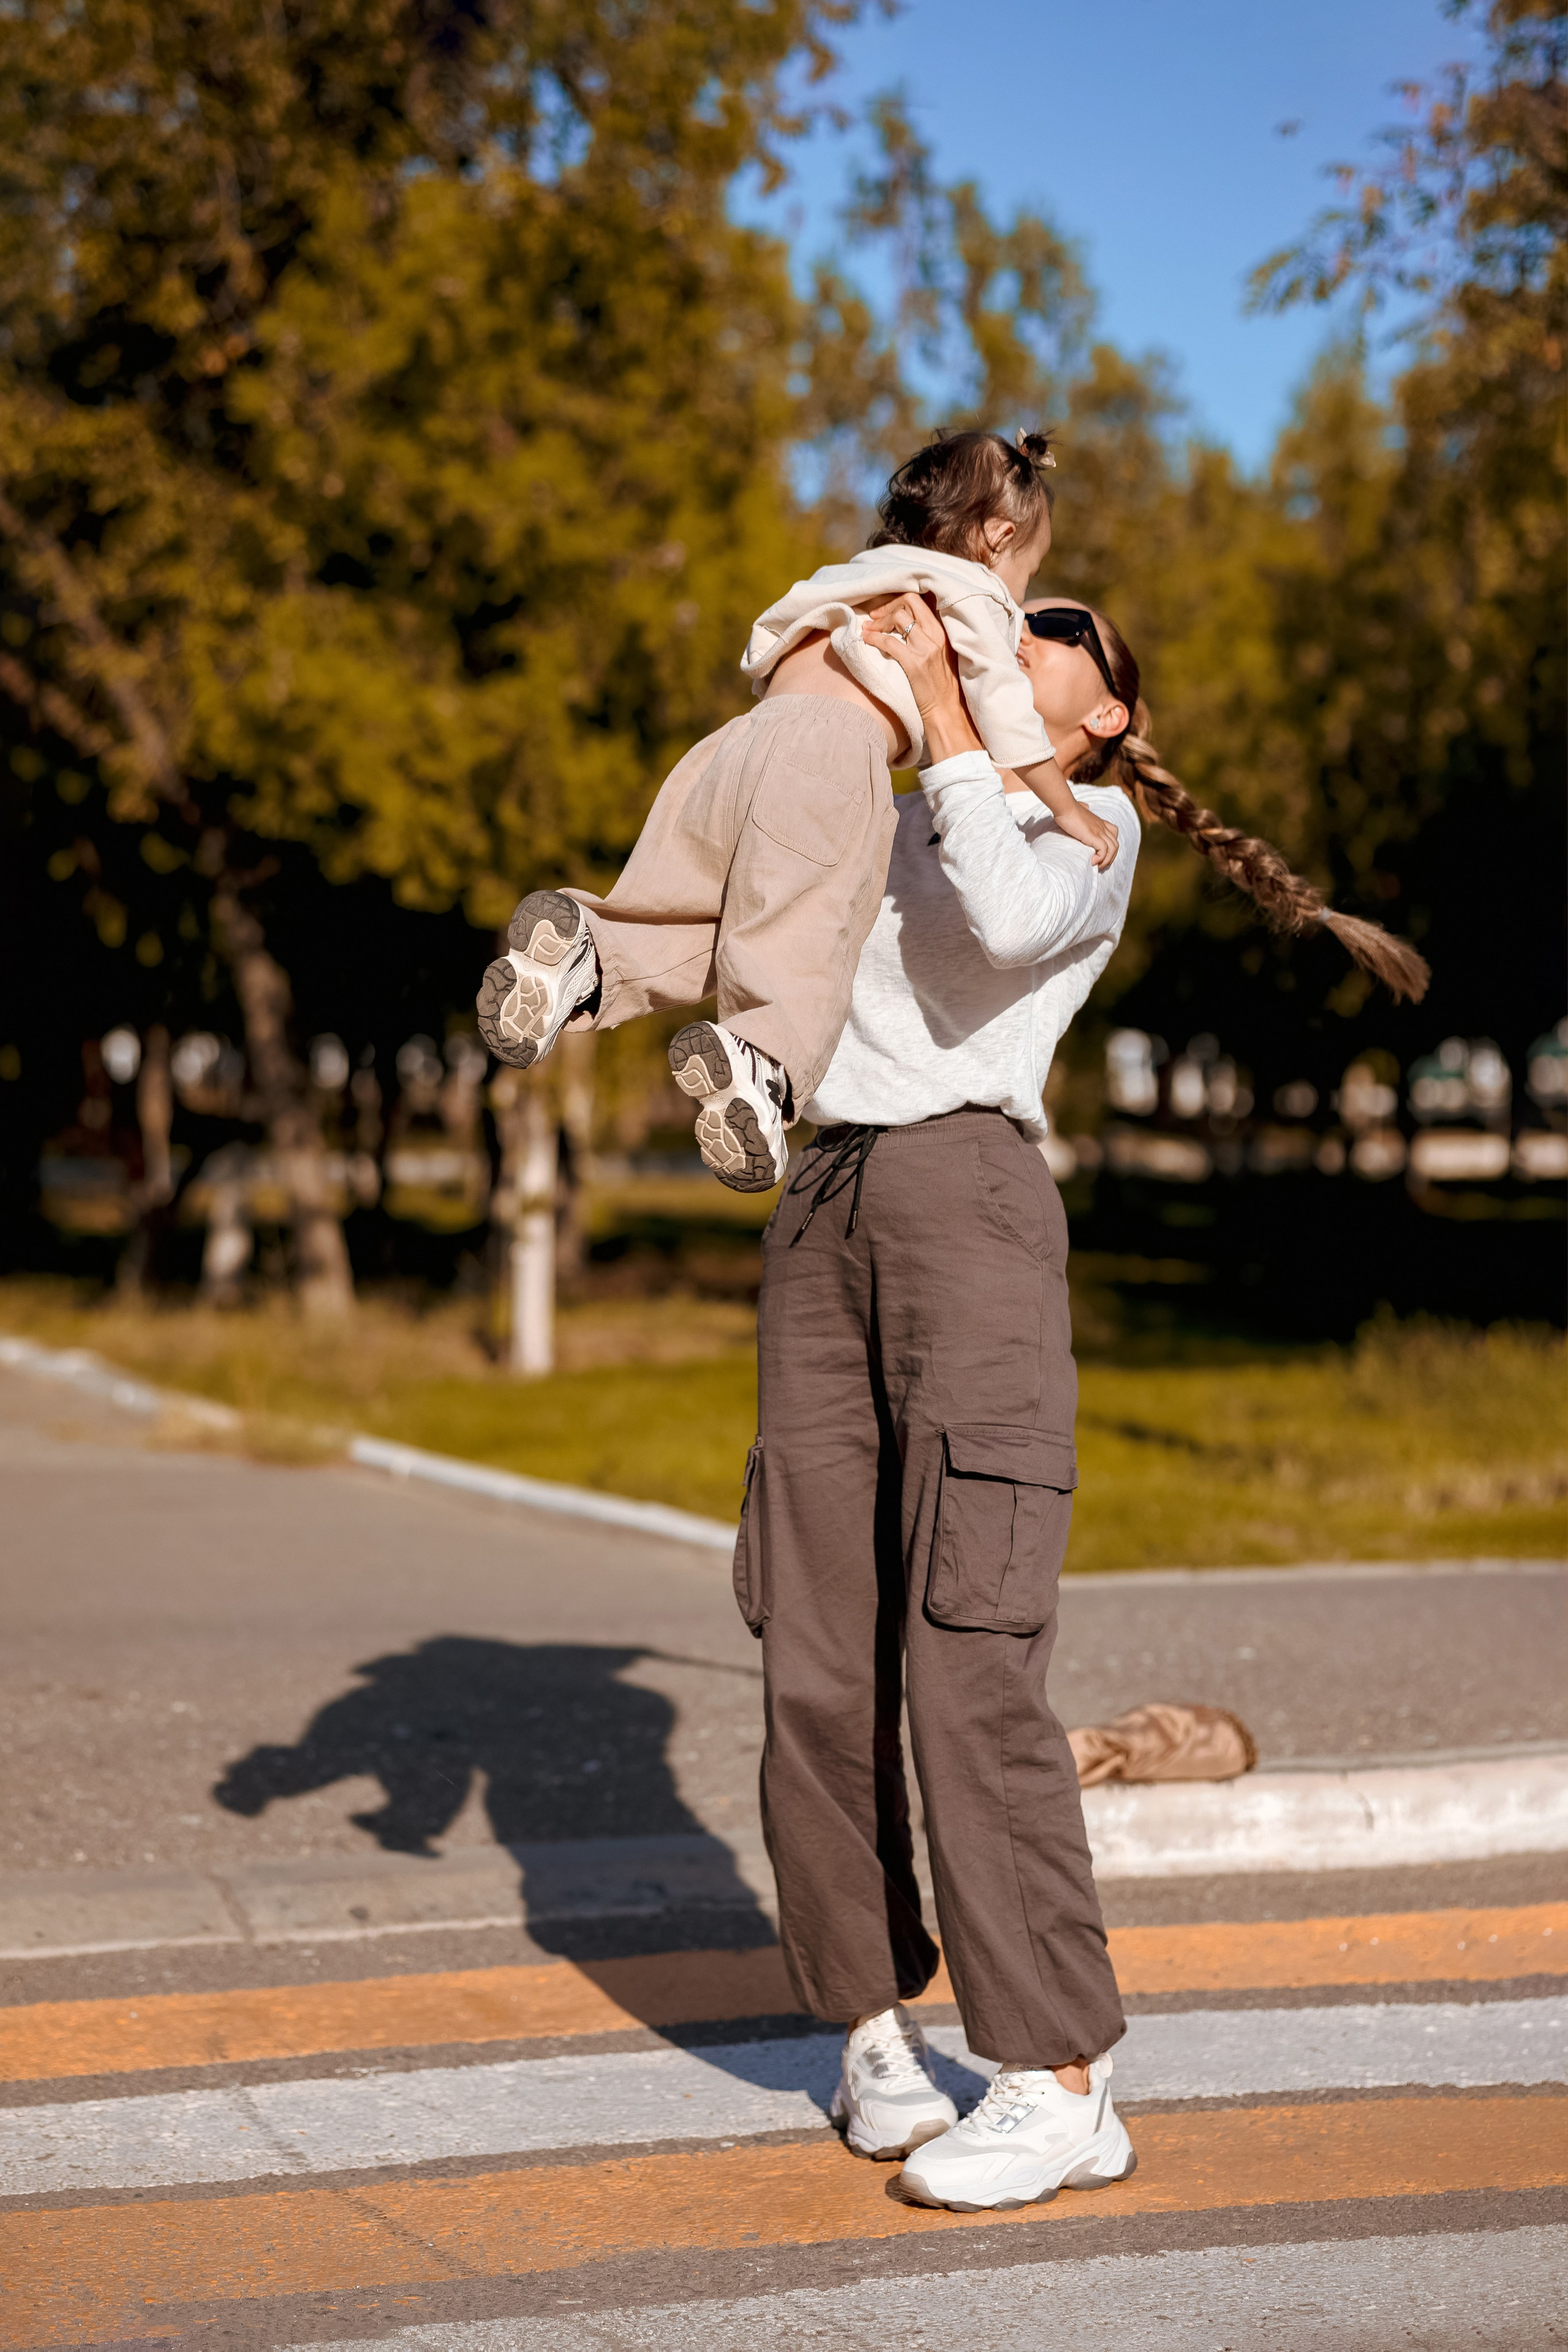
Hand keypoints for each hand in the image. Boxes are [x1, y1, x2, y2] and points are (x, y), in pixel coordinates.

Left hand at [862, 595, 982, 761]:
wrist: (946, 710)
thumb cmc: (941, 685)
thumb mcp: (940, 653)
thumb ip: (927, 636)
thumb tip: (905, 624)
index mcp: (942, 630)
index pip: (919, 600)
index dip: (898, 601)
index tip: (885, 610)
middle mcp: (935, 634)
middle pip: (908, 601)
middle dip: (887, 606)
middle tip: (873, 617)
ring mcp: (926, 648)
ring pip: (898, 618)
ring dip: (878, 622)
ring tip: (866, 629)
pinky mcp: (915, 663)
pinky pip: (890, 642)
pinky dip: (874, 639)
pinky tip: (866, 640)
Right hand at [1053, 795, 1119, 869]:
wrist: (1065, 807)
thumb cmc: (1067, 809)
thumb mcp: (1079, 807)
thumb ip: (1083, 807)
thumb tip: (1085, 806)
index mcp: (1099, 822)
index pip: (1113, 834)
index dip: (1110, 846)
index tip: (1100, 855)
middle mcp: (1102, 827)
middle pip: (1115, 844)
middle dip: (1110, 858)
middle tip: (1100, 865)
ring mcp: (1099, 831)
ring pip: (1113, 849)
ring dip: (1106, 861)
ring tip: (1097, 866)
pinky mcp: (1093, 836)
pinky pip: (1104, 850)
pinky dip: (1100, 858)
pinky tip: (1092, 861)